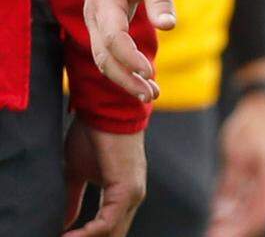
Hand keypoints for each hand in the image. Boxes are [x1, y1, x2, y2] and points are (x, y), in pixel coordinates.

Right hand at [62, 117, 145, 235]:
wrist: (105, 107)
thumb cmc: (94, 134)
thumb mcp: (77, 172)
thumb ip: (74, 199)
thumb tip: (65, 225)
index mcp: (124, 193)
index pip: (109, 229)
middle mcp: (133, 196)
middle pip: (113, 234)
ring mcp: (133, 193)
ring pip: (112, 232)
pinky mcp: (126, 188)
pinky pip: (108, 222)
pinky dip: (88, 233)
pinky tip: (68, 236)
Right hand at [85, 0, 173, 102]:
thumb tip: (168, 27)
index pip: (112, 38)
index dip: (129, 59)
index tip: (150, 72)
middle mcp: (93, 13)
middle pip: (103, 57)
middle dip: (126, 79)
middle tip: (151, 94)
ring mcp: (95, 21)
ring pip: (103, 59)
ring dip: (125, 79)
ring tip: (151, 94)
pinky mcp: (103, 25)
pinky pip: (108, 52)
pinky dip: (124, 68)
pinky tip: (144, 80)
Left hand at [208, 85, 264, 236]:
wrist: (261, 105)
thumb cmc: (255, 123)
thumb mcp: (239, 151)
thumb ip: (232, 183)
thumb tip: (223, 211)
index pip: (257, 219)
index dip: (237, 231)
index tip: (216, 235)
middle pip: (250, 220)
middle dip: (229, 229)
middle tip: (209, 233)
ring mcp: (261, 185)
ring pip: (244, 214)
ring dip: (226, 221)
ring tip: (209, 226)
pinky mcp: (252, 180)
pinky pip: (239, 203)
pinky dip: (226, 210)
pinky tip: (215, 212)